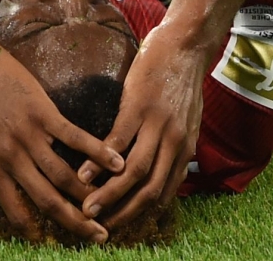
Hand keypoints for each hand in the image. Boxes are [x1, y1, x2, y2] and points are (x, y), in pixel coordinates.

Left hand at [0, 44, 124, 243]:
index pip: (19, 212)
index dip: (40, 231)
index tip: (59, 242)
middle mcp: (13, 159)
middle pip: (48, 200)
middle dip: (76, 221)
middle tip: (99, 236)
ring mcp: (30, 136)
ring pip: (63, 174)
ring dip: (89, 193)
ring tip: (110, 205)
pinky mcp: (43, 113)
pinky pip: (74, 137)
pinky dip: (97, 151)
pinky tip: (117, 162)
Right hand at [77, 25, 205, 228]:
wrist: (185, 45)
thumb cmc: (183, 81)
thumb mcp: (189, 120)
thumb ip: (179, 147)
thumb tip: (168, 169)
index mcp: (184, 149)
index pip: (162, 192)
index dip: (139, 213)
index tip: (118, 223)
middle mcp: (174, 143)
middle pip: (148, 189)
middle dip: (121, 212)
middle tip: (98, 226)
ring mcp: (157, 125)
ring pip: (133, 171)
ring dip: (109, 194)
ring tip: (87, 207)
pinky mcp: (139, 106)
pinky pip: (118, 139)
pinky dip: (100, 160)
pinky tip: (83, 172)